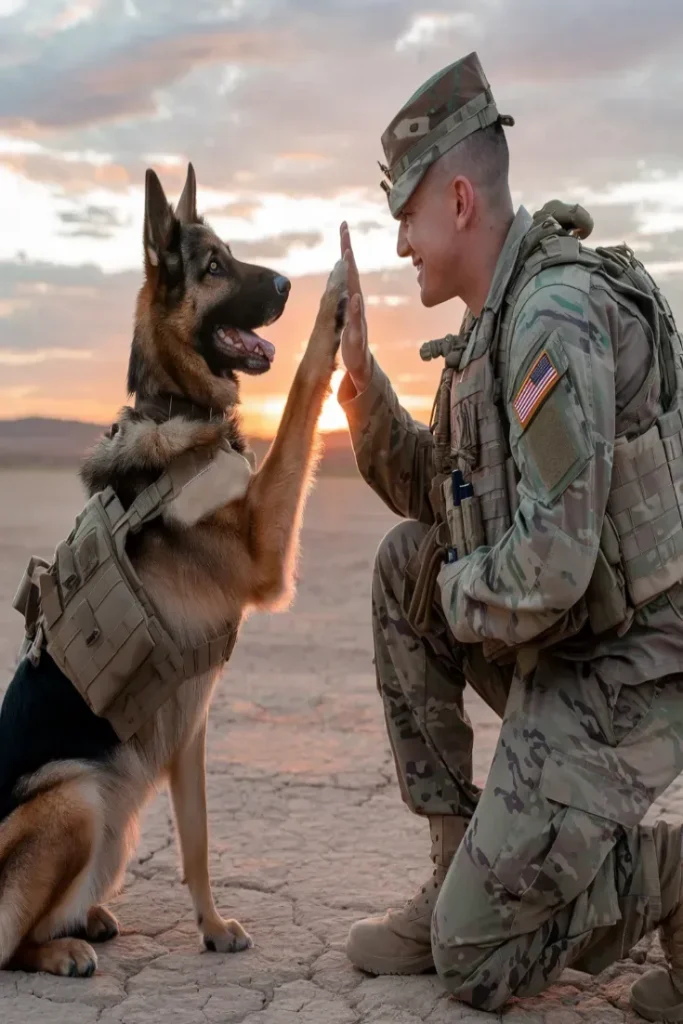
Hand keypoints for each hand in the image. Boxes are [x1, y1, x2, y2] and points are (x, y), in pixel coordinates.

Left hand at [339, 222, 371, 392]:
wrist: (360, 363)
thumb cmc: (352, 338)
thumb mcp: (344, 312)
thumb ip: (344, 293)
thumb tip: (341, 272)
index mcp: (351, 296)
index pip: (347, 268)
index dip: (345, 247)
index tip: (342, 226)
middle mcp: (356, 302)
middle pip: (352, 273)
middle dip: (348, 251)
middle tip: (344, 230)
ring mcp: (358, 316)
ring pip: (354, 290)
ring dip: (351, 274)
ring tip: (346, 255)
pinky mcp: (356, 333)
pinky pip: (356, 317)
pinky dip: (355, 306)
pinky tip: (354, 296)